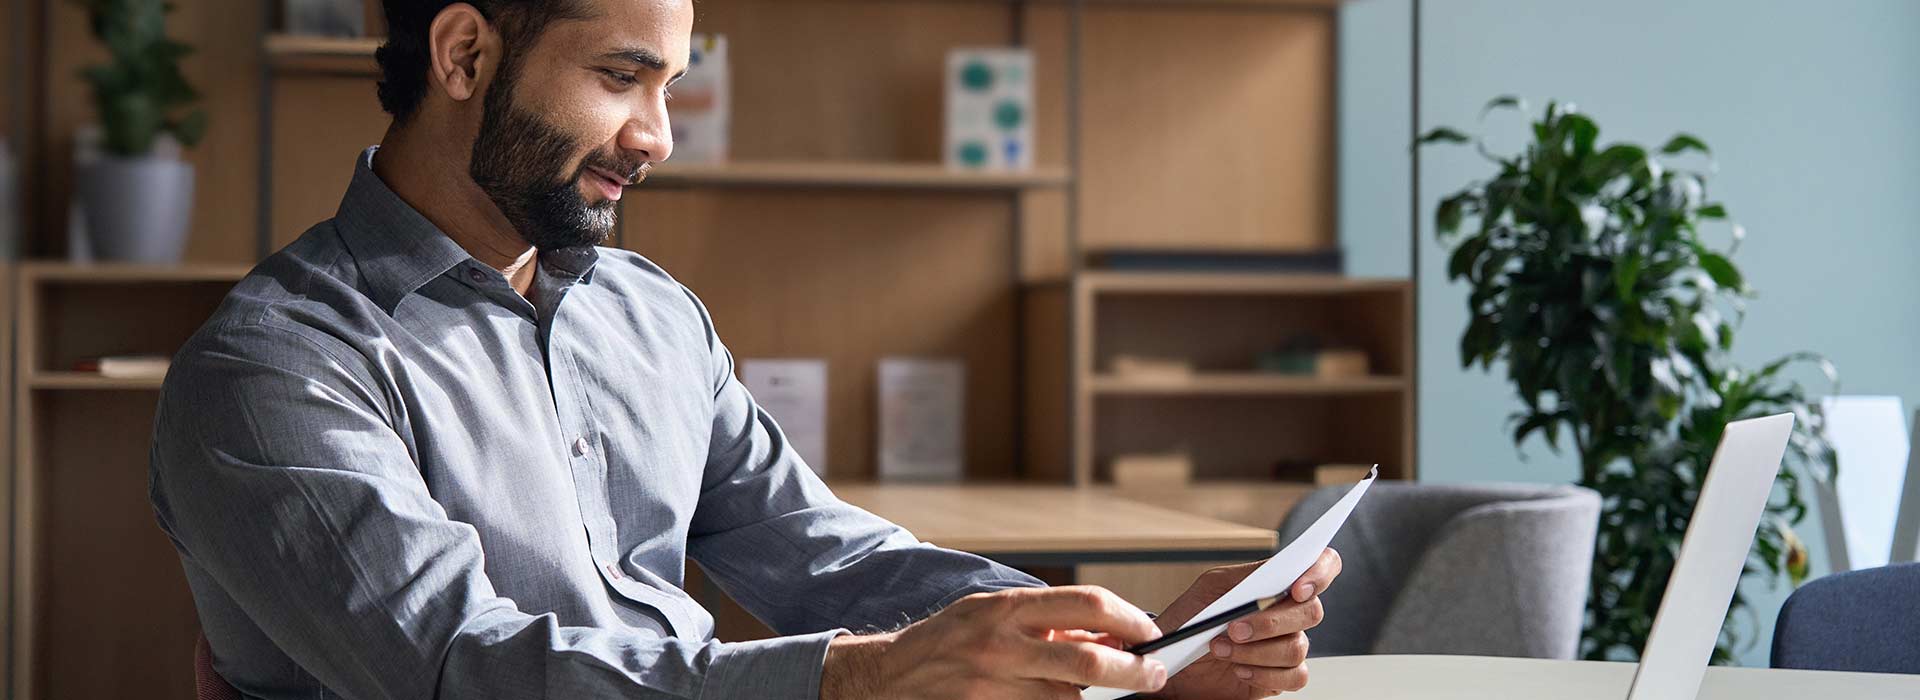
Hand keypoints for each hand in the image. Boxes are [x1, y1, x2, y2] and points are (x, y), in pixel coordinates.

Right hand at [821, 585, 1169, 698]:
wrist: (886, 678)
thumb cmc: (948, 641)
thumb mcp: (992, 614)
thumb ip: (1044, 621)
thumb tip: (1109, 633)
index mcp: (1008, 608)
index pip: (1088, 604)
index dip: (1130, 620)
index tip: (1151, 635)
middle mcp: (1002, 645)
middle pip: (1089, 662)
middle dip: (1134, 672)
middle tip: (1156, 676)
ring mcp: (993, 685)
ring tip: (1111, 695)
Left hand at [1150, 548, 1342, 698]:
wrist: (1175, 661)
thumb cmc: (1191, 620)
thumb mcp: (1210, 588)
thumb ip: (1244, 577)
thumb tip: (1271, 576)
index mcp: (1277, 583)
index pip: (1322, 565)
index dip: (1320, 573)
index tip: (1297, 589)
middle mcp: (1288, 612)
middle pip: (1311, 611)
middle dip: (1270, 622)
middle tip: (1234, 628)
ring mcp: (1288, 644)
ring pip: (1297, 647)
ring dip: (1255, 650)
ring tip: (1220, 649)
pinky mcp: (1282, 676)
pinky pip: (1295, 676)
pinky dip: (1263, 674)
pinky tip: (1239, 670)